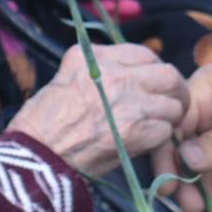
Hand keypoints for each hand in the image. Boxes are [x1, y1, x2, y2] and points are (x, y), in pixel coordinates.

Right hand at [5, 42, 186, 177]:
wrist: (36, 157)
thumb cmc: (41, 124)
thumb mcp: (65, 78)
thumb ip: (98, 70)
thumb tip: (128, 72)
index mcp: (94, 57)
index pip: (144, 54)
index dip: (154, 70)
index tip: (154, 82)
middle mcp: (115, 74)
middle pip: (168, 74)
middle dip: (175, 90)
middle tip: (172, 103)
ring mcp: (128, 102)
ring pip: (172, 104)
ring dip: (169, 117)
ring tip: (158, 126)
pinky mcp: (137, 131)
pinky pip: (166, 130)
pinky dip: (160, 138)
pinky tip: (146, 143)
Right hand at [180, 32, 211, 193]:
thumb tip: (186, 161)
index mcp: (203, 92)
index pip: (172, 126)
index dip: (166, 156)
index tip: (167, 185)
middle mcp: (211, 114)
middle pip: (186, 153)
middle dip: (187, 180)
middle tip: (190, 207)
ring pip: (206, 171)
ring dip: (206, 194)